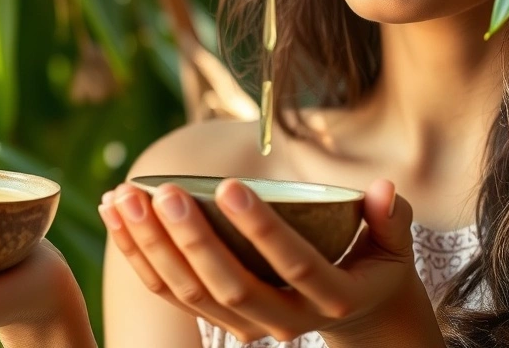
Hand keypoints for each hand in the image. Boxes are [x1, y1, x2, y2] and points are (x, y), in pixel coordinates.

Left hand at [99, 178, 442, 345]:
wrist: (356, 313)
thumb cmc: (374, 263)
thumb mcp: (393, 245)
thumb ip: (390, 218)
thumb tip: (384, 188)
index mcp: (331, 297)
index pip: (293, 263)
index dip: (261, 228)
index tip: (229, 184)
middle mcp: (285, 320)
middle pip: (229, 284)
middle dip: (190, 238)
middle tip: (161, 192)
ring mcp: (246, 324)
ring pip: (189, 292)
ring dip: (150, 245)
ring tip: (123, 198)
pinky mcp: (217, 317)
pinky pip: (168, 292)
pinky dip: (137, 255)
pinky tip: (115, 215)